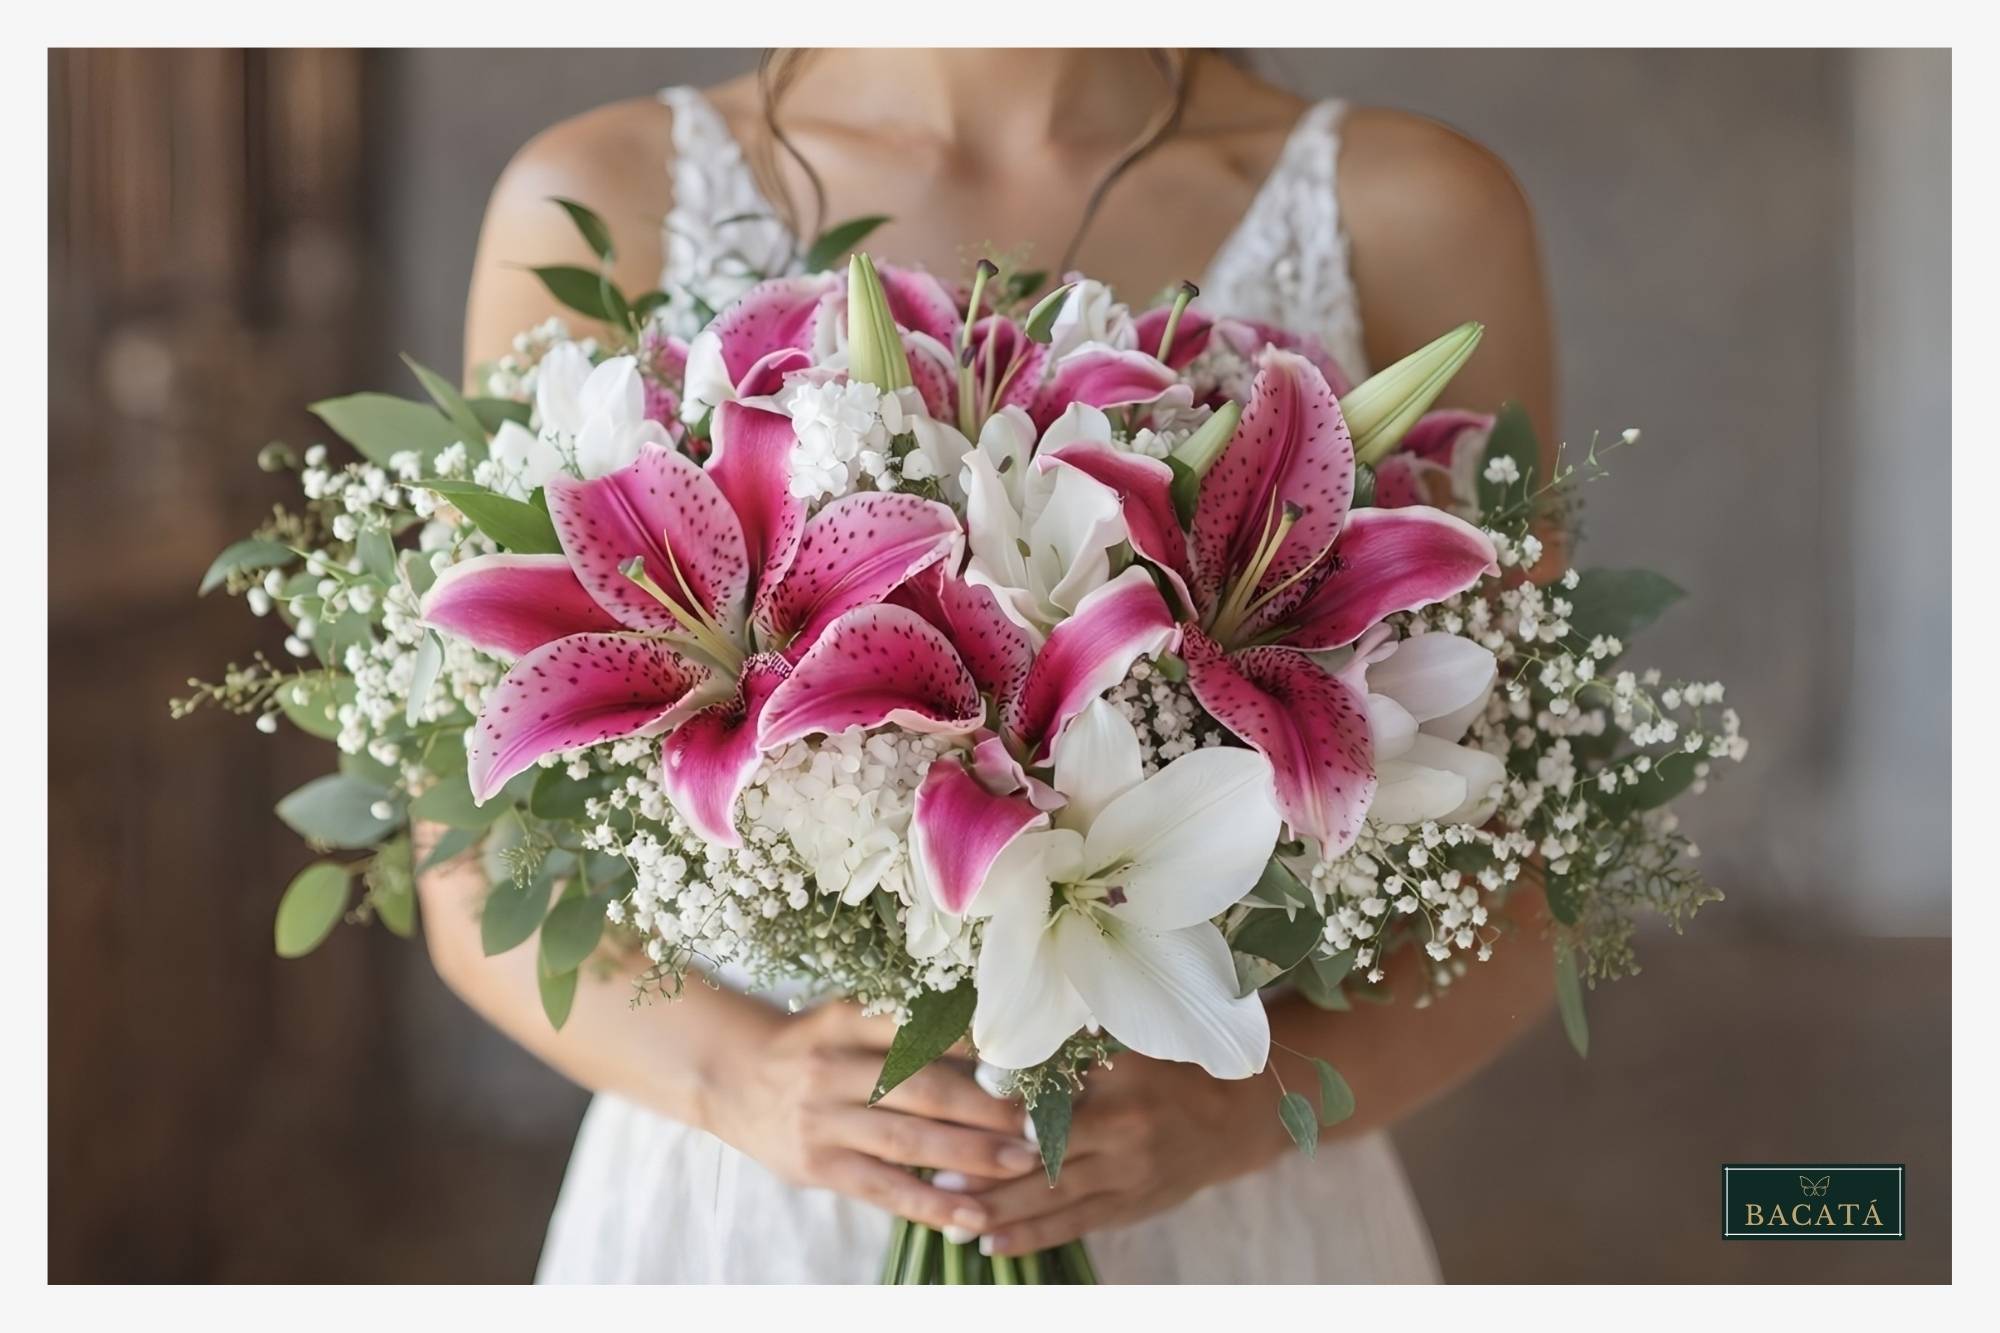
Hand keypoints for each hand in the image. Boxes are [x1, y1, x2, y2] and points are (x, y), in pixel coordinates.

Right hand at [703, 1000, 1043, 1233]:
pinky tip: (973, 1213)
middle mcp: (833, 1068)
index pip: (920, 1028)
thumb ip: (902, 1023)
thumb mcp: (845, 1015)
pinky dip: (931, 1203)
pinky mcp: (819, 1167)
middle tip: (1037, 1118)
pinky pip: (885, 1189)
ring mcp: (823, 1121)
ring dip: (972, 1156)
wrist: (730, 1076)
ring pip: (909, 1141)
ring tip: (1022, 1162)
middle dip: (986, 1107)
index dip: (975, 1044)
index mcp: (846, 1020)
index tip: (1024, 1058)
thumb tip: (988, 1038)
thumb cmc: (809, 1044)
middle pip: (923, 1089)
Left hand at [961, 1052, 1291, 1256]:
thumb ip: (1071, 1047)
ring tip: (951, 1222)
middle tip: (936, 1182)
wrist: (1236, 1115)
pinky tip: (994, 1246)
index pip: (1050, 1107)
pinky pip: (1076, 1226)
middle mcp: (1124, 1140)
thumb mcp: (1129, 1044)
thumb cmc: (1172, 1066)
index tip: (952, 1120)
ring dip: (1002, 1214)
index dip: (1000, 1118)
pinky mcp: (1131, 1208)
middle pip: (1045, 1163)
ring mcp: (1129, 1180)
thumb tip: (1001, 1043)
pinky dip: (1034, 1238)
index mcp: (1120, 1092)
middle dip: (989, 1176)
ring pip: (1055, 1202)